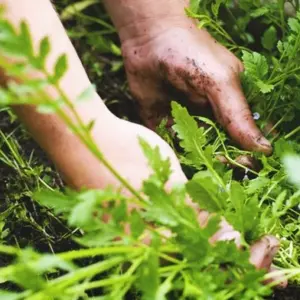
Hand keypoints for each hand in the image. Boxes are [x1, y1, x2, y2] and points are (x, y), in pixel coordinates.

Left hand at [121, 26, 271, 154]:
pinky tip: (174, 155)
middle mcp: (208, 115)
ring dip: (195, 158)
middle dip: (219, 158)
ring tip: (196, 162)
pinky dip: (171, 151)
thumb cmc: (190, 53)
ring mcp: (184, 120)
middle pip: (218, 146)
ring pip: (193, 149)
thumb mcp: (220, 81)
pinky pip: (168, 143)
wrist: (149, 38)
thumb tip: (263, 148)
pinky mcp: (161, 122)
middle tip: (218, 165)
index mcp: (229, 104)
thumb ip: (237, 114)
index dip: (245, 152)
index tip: (245, 166)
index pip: (242, 135)